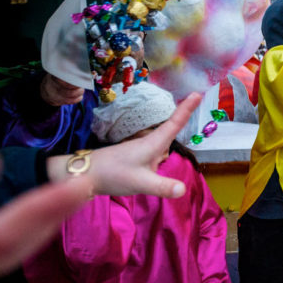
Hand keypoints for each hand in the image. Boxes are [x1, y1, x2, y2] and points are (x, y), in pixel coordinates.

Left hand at [47, 93, 201, 196]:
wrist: (85, 175)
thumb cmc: (113, 174)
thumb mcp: (140, 183)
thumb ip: (162, 187)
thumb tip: (183, 189)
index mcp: (152, 144)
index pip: (174, 124)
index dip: (186, 109)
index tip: (197, 93)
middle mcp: (148, 144)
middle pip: (170, 129)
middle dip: (183, 115)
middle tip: (196, 98)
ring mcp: (140, 151)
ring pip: (162, 142)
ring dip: (173, 132)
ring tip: (183, 123)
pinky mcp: (134, 159)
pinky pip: (154, 152)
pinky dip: (161, 151)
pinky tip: (158, 162)